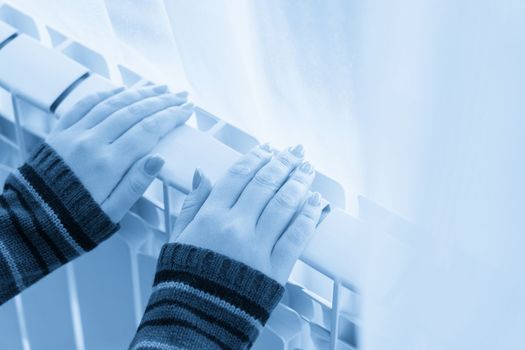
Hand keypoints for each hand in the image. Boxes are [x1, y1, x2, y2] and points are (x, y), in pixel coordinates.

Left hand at [47, 85, 192, 222]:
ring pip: (112, 103)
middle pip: (133, 112)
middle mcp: (92, 142)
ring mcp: (74, 133)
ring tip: (160, 88)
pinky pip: (85, 104)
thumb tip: (159, 158)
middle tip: (181, 95)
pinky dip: (106, 94)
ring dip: (139, 93)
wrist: (32, 220)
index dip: (170, 117)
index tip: (188, 109)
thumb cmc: (76, 220)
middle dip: (161, 101)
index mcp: (108, 164)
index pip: (148, 130)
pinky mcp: (60, 131)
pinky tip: (123, 90)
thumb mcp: (112, 211)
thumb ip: (136, 183)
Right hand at [171, 144, 328, 284]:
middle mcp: (235, 227)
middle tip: (296, 152)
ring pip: (284, 205)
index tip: (269, 148)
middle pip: (265, 184)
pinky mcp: (275, 269)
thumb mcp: (178, 237)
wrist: (196, 320)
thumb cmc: (186, 279)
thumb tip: (202, 173)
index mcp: (210, 217)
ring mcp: (257, 248)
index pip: (239, 176)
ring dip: (300, 182)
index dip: (257, 157)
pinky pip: (297, 236)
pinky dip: (310, 216)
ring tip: (308, 169)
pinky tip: (317, 201)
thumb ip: (192, 203)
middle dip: (284, 163)